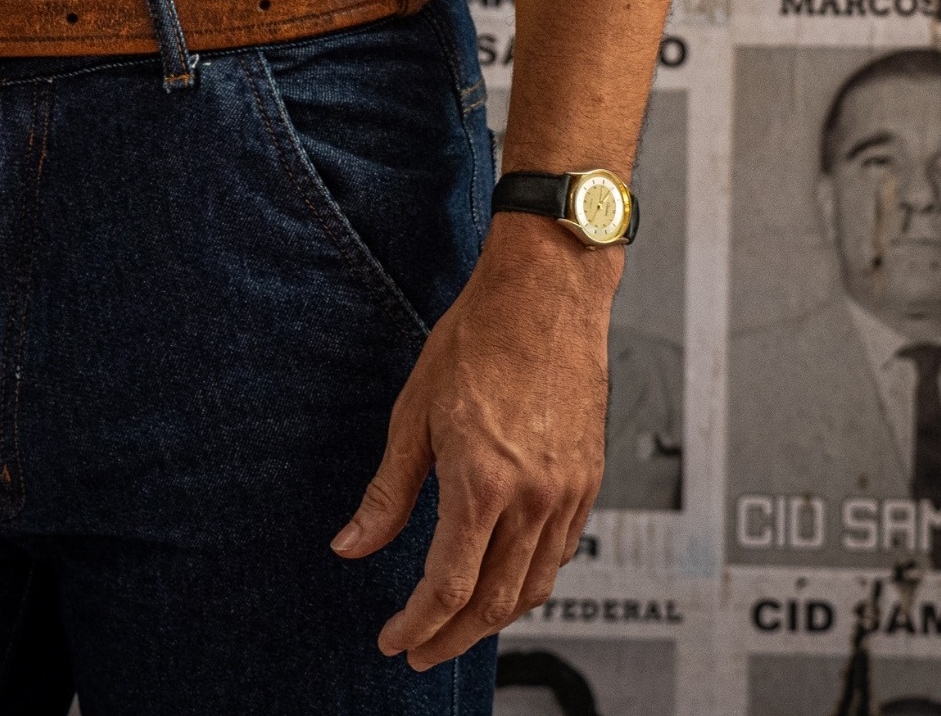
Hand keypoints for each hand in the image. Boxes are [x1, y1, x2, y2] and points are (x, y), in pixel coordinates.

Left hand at [332, 219, 617, 669]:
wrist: (548, 290)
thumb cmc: (481, 335)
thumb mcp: (414, 412)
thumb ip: (388, 492)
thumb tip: (352, 544)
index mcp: (483, 482)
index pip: (447, 587)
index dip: (416, 625)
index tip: (394, 639)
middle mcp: (533, 496)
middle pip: (493, 602)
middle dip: (452, 638)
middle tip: (420, 650)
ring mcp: (568, 491)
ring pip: (534, 586)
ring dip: (493, 618)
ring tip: (457, 626)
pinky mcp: (588, 479)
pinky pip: (562, 552)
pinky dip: (530, 579)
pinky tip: (507, 577)